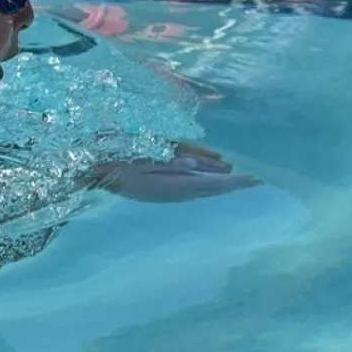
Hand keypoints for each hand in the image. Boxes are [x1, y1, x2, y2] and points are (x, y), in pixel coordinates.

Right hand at [87, 142, 261, 203]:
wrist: (92, 173)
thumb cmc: (114, 161)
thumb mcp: (139, 158)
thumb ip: (164, 162)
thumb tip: (189, 165)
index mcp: (171, 185)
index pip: (210, 183)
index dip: (234, 182)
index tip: (255, 179)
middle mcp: (174, 192)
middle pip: (212, 189)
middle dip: (235, 185)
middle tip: (259, 181)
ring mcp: (168, 193)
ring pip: (203, 189)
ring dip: (222, 185)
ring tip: (241, 181)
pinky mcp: (161, 192)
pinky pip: (190, 189)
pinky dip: (205, 185)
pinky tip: (211, 181)